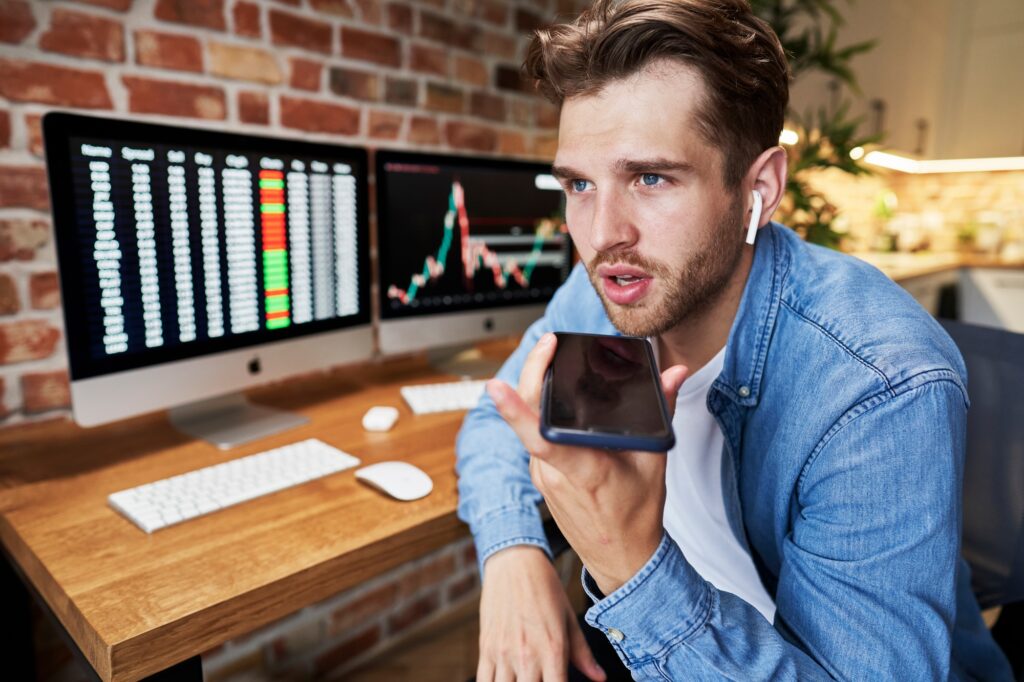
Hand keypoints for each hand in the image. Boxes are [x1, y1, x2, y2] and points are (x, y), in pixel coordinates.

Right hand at [477, 545, 606, 681]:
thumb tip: (600, 678)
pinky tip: (505, 679)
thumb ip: (583, 654)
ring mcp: (503, 653)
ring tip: (524, 679)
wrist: (515, 563)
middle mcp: (527, 656)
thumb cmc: (546, 590)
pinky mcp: (486, 648)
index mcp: (553, 650)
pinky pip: (484, 681)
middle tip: (541, 678)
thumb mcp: (569, 619)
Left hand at [487, 333, 686, 594]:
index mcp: (583, 470)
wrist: (620, 558)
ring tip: (551, 355)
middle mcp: (554, 473)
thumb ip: (660, 412)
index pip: (540, 437)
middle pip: (531, 416)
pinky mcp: (539, 476)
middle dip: (534, 373)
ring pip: (530, 425)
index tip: (496, 386)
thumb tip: (673, 376)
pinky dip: (542, 411)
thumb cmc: (636, 515)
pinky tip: (555, 393)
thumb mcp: (654, 462)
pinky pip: (535, 437)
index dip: (514, 411)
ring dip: (537, 389)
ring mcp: (542, 476)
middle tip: (549, 343)